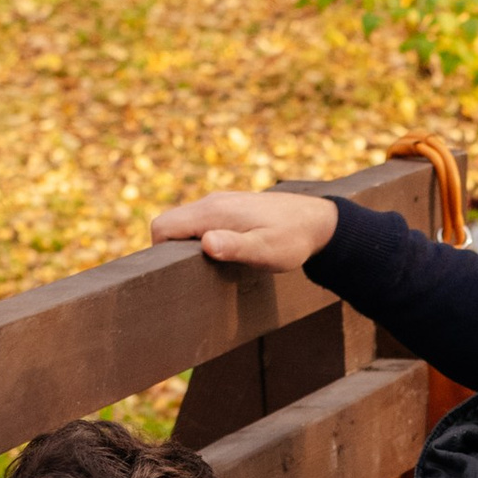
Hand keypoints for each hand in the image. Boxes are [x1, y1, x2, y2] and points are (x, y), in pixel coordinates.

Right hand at [151, 189, 337, 268]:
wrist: (316, 221)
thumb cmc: (291, 240)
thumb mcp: (265, 250)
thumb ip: (235, 247)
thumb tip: (206, 243)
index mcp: (213, 212)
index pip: (163, 226)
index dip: (161, 252)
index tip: (179, 272)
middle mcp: (211, 202)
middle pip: (169, 224)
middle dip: (171, 250)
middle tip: (196, 274)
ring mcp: (218, 203)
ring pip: (184, 224)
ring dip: (187, 246)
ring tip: (211, 266)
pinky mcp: (227, 208)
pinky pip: (199, 222)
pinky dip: (200, 239)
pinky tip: (222, 255)